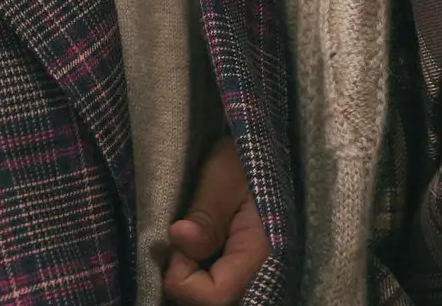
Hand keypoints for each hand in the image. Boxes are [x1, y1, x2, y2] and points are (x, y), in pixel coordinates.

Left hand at [163, 136, 267, 303]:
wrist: (264, 149)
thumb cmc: (245, 157)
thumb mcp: (223, 176)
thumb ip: (205, 214)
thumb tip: (178, 240)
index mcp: (260, 253)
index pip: (215, 296)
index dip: (184, 278)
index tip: (177, 238)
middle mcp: (260, 273)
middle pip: (213, 301)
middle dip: (186, 278)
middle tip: (181, 239)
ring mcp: (253, 272)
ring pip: (213, 296)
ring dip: (192, 274)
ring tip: (188, 239)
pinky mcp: (243, 267)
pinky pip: (217, 284)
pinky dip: (199, 270)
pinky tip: (196, 246)